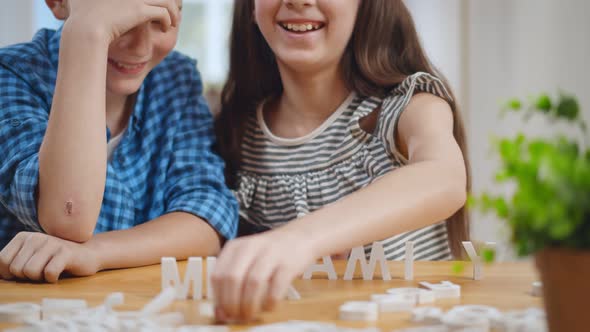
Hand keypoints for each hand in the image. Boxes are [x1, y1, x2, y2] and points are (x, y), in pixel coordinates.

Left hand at [0, 232, 99, 282]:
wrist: (88, 254)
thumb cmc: (56, 260)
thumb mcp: (31, 257)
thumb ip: (13, 263)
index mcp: (24, 237)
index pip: (2, 261)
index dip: (11, 274)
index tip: (25, 272)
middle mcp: (36, 237)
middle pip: (16, 269)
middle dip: (27, 277)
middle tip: (42, 271)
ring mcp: (51, 243)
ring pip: (30, 272)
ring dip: (40, 278)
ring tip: (50, 271)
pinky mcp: (66, 252)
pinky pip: (49, 273)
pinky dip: (53, 279)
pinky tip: (60, 273)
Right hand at [64, 0, 180, 42]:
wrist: (84, 29)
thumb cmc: (81, 17)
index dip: (153, 0)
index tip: (155, 7)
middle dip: (168, 2)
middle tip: (170, 13)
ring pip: (167, 0)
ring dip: (173, 11)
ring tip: (172, 22)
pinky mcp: (140, 9)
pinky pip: (164, 12)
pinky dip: (169, 20)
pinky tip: (165, 28)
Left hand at [211, 230, 316, 321]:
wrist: (299, 237)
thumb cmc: (268, 255)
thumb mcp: (246, 260)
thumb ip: (232, 283)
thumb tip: (220, 313)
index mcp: (234, 247)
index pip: (217, 275)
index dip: (218, 298)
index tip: (223, 312)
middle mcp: (250, 247)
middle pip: (232, 278)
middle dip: (231, 303)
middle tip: (236, 316)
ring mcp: (270, 253)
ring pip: (253, 282)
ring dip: (249, 305)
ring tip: (250, 315)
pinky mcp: (288, 263)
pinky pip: (276, 286)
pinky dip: (270, 301)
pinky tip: (269, 307)